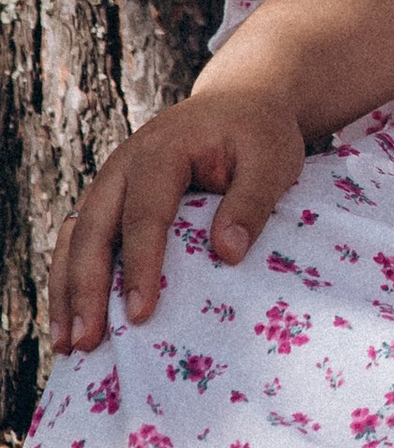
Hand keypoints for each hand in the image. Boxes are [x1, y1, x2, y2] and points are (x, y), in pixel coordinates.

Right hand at [49, 88, 309, 353]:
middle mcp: (124, 164)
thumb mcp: (272, 159)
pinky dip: (67, 279)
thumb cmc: (258, 134)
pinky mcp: (108, 199)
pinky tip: (69, 321)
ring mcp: (110, 181)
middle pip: (93, 228)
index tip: (140, 313)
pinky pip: (77, 239)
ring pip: (74, 237)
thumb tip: (227, 253)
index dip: (140, 265)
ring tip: (66, 346)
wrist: (239, 102)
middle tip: (85, 342)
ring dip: (66, 291)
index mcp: (163, 150)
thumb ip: (252, 201)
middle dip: (86, 288)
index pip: (146, 214)